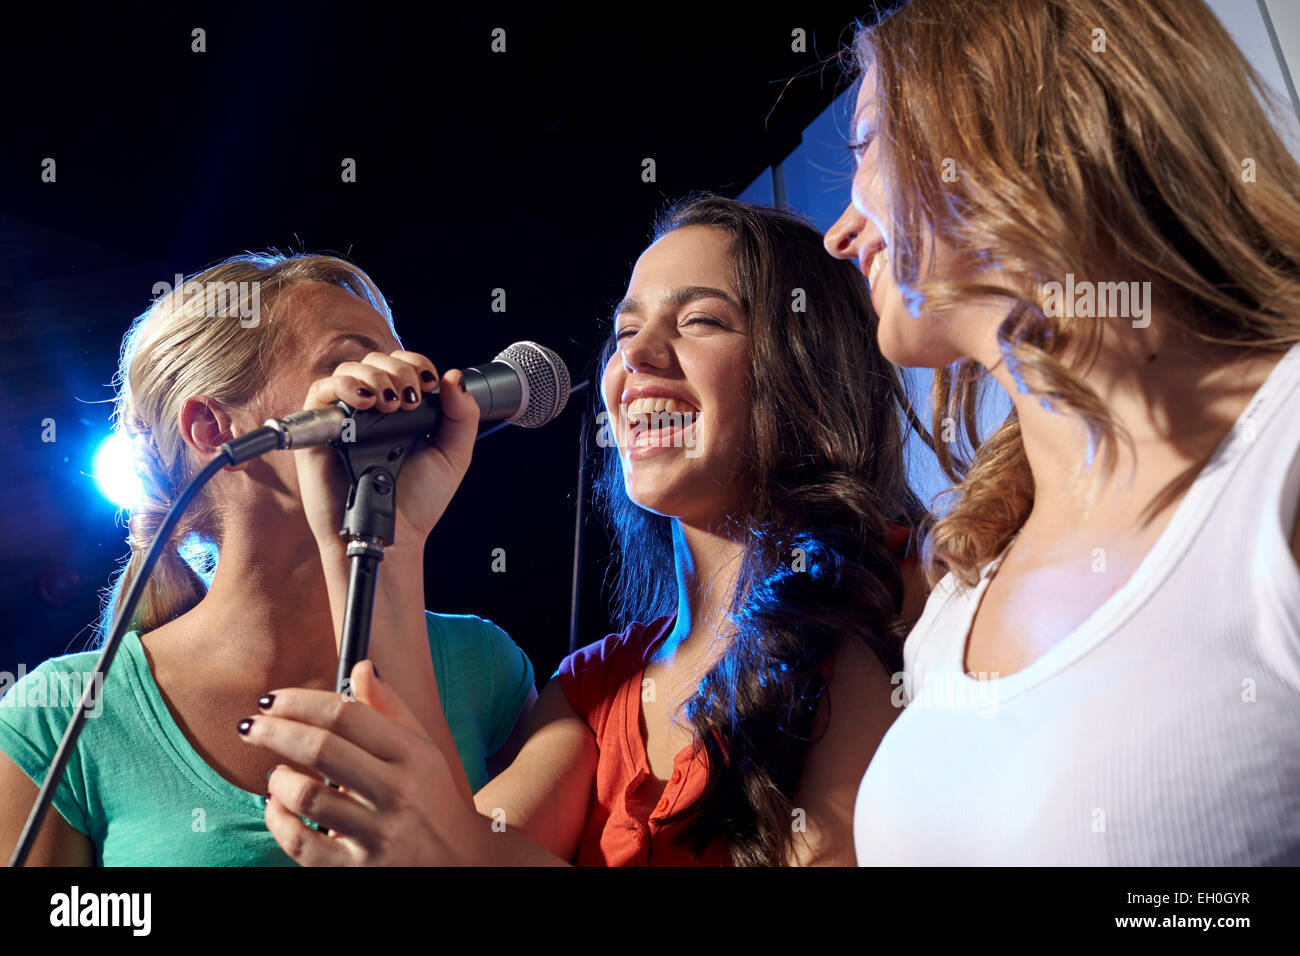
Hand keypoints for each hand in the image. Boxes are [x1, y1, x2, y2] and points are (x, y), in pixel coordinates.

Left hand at [241, 661, 485, 865]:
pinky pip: (301, 844)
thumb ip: (390, 708)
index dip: (300, 701)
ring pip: (307, 796)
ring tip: (276, 774)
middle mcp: (397, 792)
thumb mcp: (423, 750)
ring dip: (279, 779)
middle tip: (250, 727)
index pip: (346, 714)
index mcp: (412, 755)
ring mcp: (378, 834)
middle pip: (321, 748)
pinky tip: (276, 807)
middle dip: (274, 731)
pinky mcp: (357, 870)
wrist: (459, 862)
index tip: (272, 700)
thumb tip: (360, 667)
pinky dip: (278, 821)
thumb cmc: (431, 798)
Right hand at [294, 351, 480, 553]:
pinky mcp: (320, 431)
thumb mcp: (453, 455)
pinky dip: (343, 387)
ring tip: (388, 402)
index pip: (403, 366)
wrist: (393, 534)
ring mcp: (345, 418)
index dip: (416, 364)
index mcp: (403, 410)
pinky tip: (364, 404)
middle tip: (409, 399)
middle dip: (397, 370)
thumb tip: (454, 376)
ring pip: (349, 370)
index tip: (429, 384)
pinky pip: (321, 391)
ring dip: (372, 376)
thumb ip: (462, 416)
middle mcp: (372, 410)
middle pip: (375, 361)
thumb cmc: (418, 502)